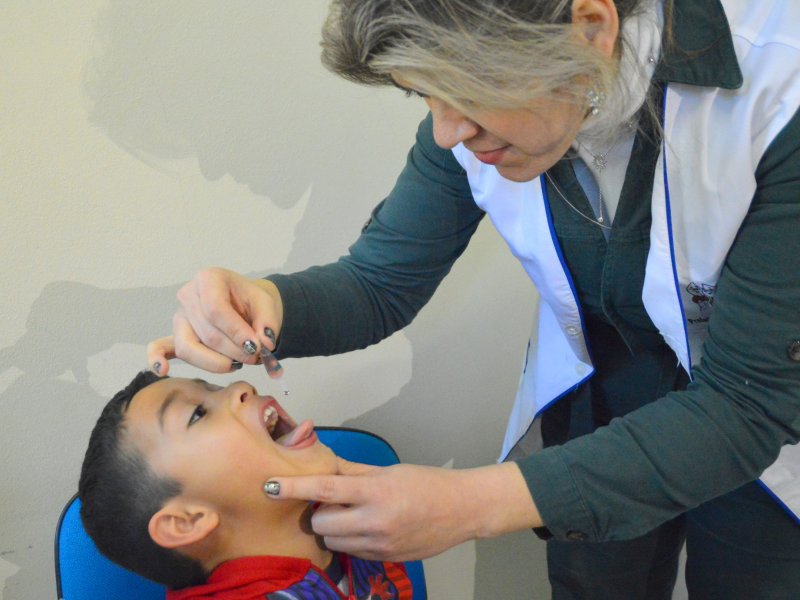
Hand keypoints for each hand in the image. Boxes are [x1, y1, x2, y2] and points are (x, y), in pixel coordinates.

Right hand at [147, 267, 283, 374]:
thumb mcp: (267, 305)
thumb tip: (264, 344)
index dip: (236, 331)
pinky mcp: (175, 336)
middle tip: (255, 357)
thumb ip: (267, 323)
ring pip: (189, 347)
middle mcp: (188, 295)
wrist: (246, 305)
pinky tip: (163, 369)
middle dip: (234, 351)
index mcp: (208, 279)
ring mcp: (179, 317)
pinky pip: (160, 347)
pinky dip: (158, 358)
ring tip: (238, 363)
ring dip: (215, 362)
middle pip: (207, 332)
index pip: (215, 309)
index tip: (256, 347)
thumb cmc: (253, 303)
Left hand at [264, 459, 541, 561]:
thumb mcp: (388, 471)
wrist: (463, 510)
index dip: (293, 487)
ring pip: (332, 541)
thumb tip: (321, 461)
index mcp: (376, 491)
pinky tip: (365, 528)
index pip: (325, 487)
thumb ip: (352, 470)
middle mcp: (375, 520)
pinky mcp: (384, 560)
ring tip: (351, 514)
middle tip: (332, 501)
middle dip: (318, 512)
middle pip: (321, 523)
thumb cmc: (426, 483)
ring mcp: (380, 545)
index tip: (268, 485)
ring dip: (332, 528)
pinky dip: (349, 540)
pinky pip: (350, 553)